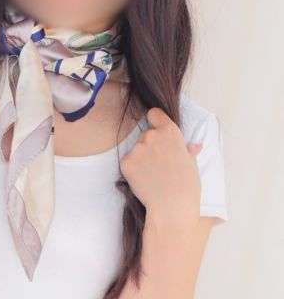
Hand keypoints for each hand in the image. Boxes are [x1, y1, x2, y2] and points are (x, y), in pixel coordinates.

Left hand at [120, 107, 202, 224]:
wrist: (172, 207)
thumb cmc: (187, 187)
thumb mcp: (192, 164)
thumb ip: (187, 151)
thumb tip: (195, 146)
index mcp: (170, 131)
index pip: (154, 114)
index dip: (156, 121)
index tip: (157, 130)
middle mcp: (152, 135)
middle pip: (146, 134)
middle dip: (150, 146)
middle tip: (159, 164)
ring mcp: (137, 148)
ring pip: (136, 148)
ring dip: (141, 158)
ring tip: (153, 175)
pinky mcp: (126, 161)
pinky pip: (128, 161)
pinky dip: (132, 169)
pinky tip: (143, 180)